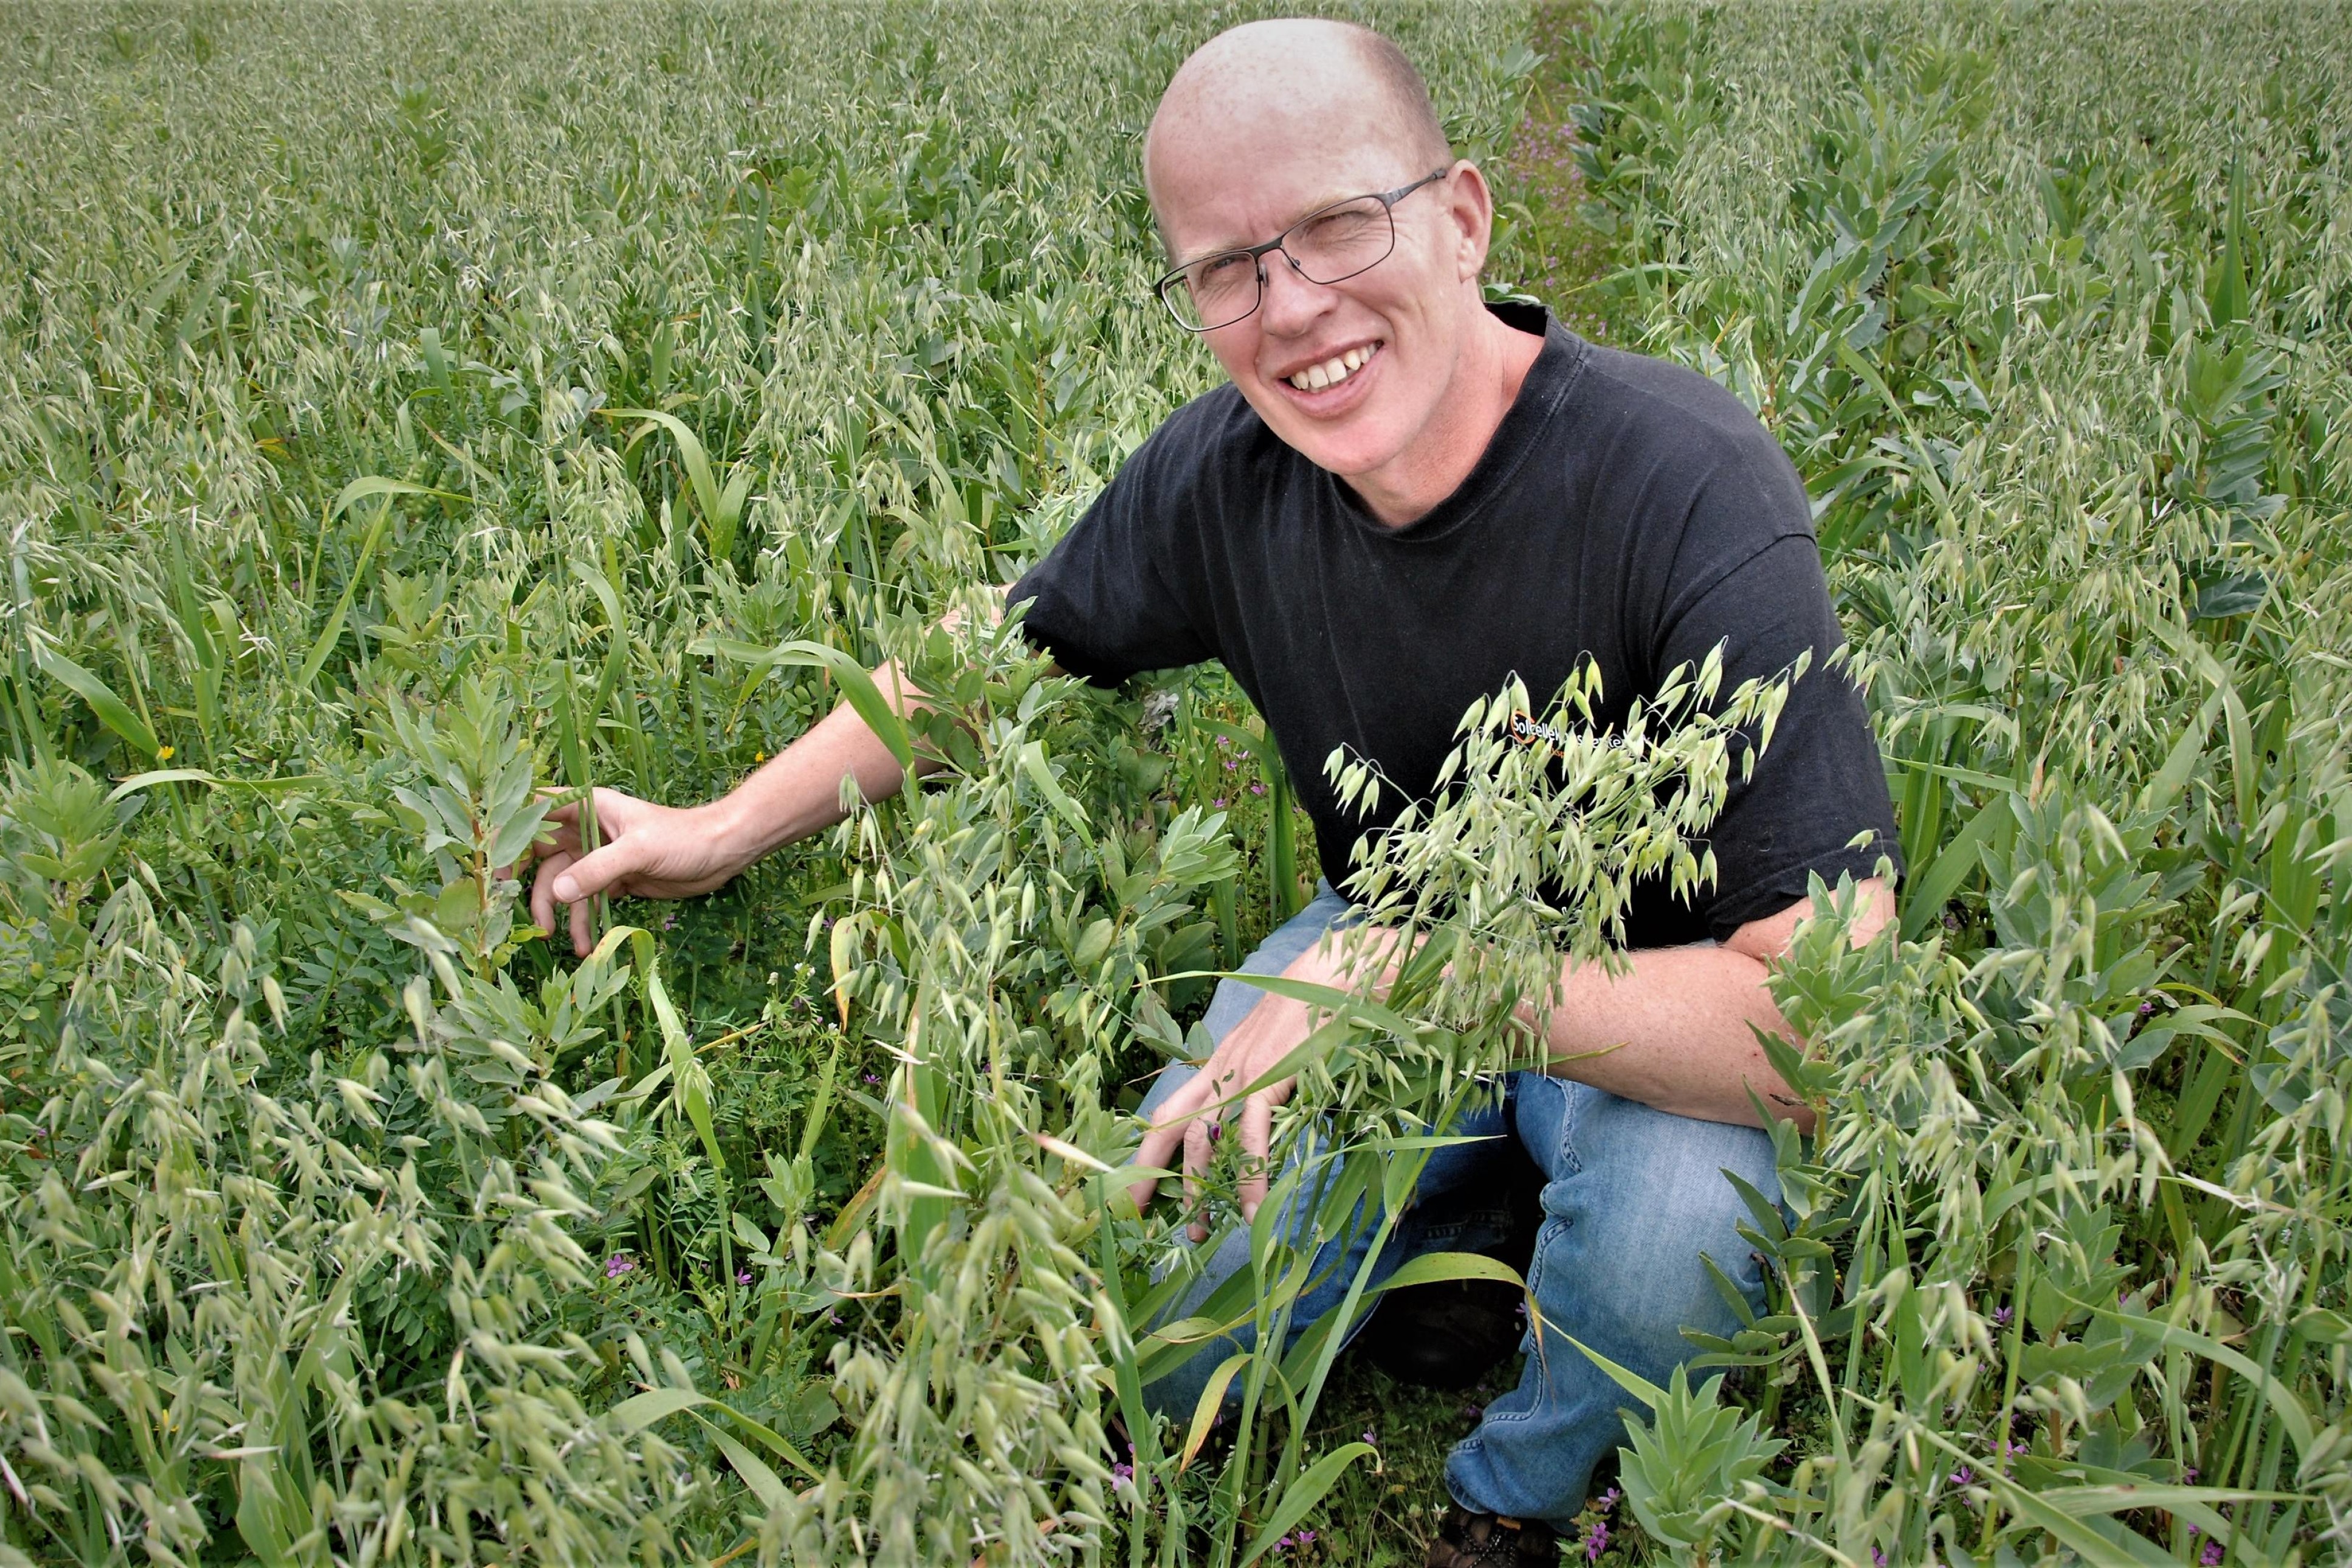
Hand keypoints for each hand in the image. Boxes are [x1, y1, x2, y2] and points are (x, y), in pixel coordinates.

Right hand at [526, 787, 745, 955]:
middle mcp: (586, 830)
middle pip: (539, 854)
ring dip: (556, 911)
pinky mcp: (613, 880)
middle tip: (513, 911)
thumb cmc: (683, 838)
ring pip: (561, 884)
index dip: (509, 834)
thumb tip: (556, 893)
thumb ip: (598, 870)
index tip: (494, 866)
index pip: (533, 812)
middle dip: (525, 882)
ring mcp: (598, 856)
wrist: (722, 852)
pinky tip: (583, 945)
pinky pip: (586, 902)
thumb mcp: (638, 850)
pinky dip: (581, 922)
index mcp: (586, 807)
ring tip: (553, 938)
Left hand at [1128, 944, 1342, 1241]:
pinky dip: (1249, 1177)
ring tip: (1199, 1229)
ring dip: (1198, 1187)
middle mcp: (1217, 1071)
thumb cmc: (1309, 1016)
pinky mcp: (1268, 1080)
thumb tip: (1262, 1131)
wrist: (1329, 978)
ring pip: (1204, 1138)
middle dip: (1149, 1173)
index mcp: (1215, 1067)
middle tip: (1141, 1217)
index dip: (1147, 1150)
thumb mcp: (1272, 1052)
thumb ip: (1260, 1086)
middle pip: (1170, 1126)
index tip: (1136, 1186)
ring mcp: (1240, 1074)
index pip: (1168, 1112)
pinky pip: (1251, 1138)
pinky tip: (1250, 1209)